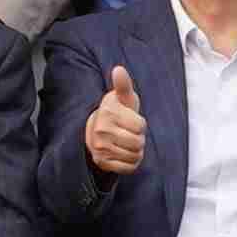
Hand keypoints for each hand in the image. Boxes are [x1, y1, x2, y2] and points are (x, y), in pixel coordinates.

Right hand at [80, 64, 149, 179]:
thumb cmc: (117, 112)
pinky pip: (128, 167)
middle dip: (139, 139)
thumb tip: (119, 69)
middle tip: (129, 133)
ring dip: (136, 151)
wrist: (96, 130)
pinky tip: (124, 153)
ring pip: (135, 156)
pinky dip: (131, 162)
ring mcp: (100, 147)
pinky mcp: (102, 162)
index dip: (140, 124)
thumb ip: (123, 85)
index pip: (141, 126)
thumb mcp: (122, 97)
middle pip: (138, 142)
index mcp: (108, 113)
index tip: (131, 120)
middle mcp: (101, 130)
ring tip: (126, 142)